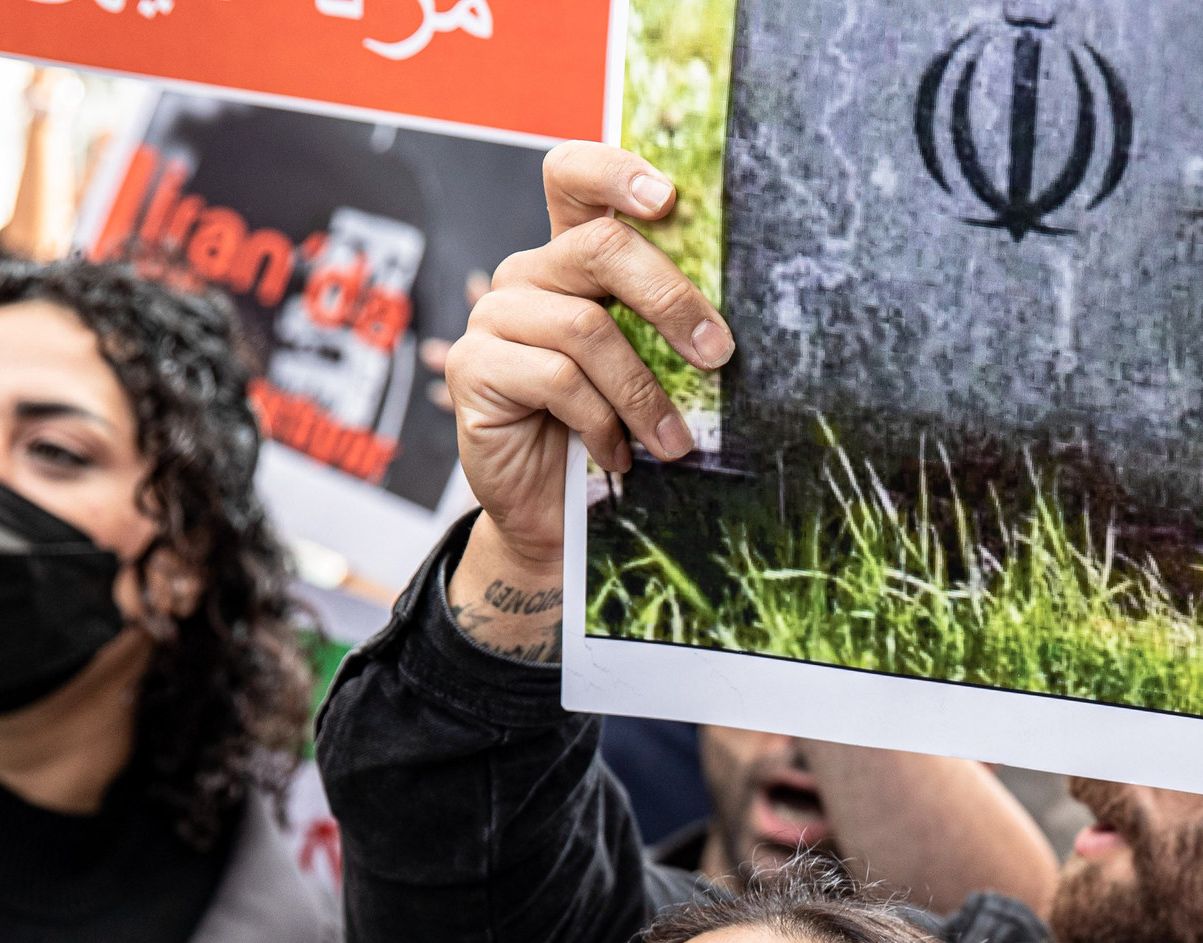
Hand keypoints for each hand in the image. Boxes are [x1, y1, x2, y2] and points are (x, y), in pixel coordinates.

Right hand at [448, 142, 731, 564]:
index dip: (616, 172)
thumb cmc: (609, 432)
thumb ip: (664, 326)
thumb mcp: (645, 368)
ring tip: (674, 442)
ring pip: (586, 328)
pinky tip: (616, 454)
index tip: (669, 198)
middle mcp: (529, 276)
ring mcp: (495, 317)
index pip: (574, 178)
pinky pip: (557, 379)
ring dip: (644, 393)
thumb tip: (728, 317)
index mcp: (570, 260)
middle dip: (670, 299)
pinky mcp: (473, 367)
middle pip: (599, 248)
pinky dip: (601, 422)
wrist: (553, 511)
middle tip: (718, 353)